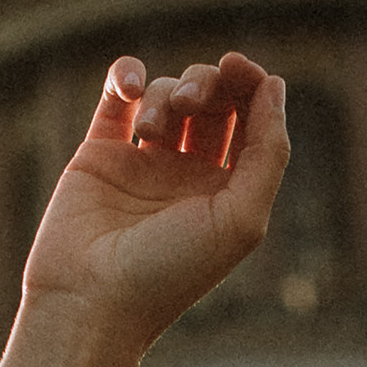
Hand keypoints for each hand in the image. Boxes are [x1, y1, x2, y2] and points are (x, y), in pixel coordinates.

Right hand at [19, 55, 288, 347]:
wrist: (91, 300)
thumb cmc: (169, 271)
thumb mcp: (240, 219)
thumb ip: (268, 154)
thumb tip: (275, 86)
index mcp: (227, 192)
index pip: (250, 121)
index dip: (250, 84)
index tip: (237, 66)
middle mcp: (188, 175)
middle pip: (211, 100)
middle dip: (206, 84)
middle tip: (191, 100)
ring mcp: (142, 162)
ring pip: (166, 94)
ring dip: (165, 93)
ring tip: (150, 130)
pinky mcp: (99, 153)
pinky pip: (117, 95)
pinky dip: (125, 76)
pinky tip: (128, 85)